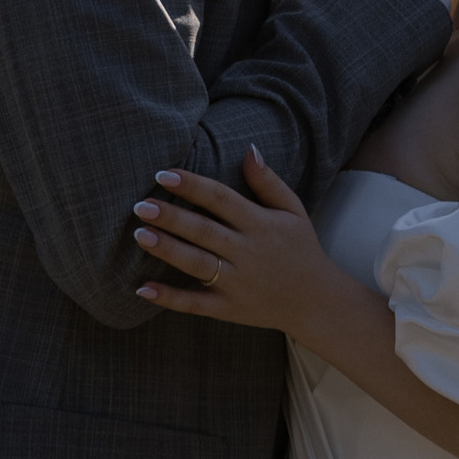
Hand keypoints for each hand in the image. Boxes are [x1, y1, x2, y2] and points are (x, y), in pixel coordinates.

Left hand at [134, 151, 338, 338]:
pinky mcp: (230, 309)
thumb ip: (269, 182)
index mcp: (261, 225)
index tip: (163, 175)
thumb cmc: (301, 250)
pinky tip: (143, 289)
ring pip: (198, 264)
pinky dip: (170, 298)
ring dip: (168, 250)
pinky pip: (196, 304)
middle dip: (172, 218)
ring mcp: (238, 283)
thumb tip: (248, 148)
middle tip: (142, 205)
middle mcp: (248, 253)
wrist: (318, 302)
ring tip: (140, 234)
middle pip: (205, 231)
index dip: (192, 186)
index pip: (222, 199)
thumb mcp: (293, 211)